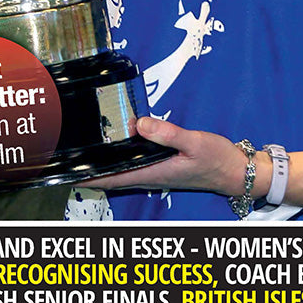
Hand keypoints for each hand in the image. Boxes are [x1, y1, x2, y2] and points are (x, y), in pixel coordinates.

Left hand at [85, 117, 268, 197]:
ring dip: (104, 165)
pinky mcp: (163, 167)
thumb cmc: (217, 158)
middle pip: (112, 177)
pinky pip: (134, 166)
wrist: (236, 172)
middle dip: (90, 169)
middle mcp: (151, 176)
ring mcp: (156, 174)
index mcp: (154, 173)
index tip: (66, 169)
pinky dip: (120, 159)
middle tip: (68, 155)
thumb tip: (139, 123)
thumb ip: (167, 133)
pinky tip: (117, 148)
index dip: (88, 176)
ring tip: (84, 151)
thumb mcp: (194, 142)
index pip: (112, 178)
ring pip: (122, 172)